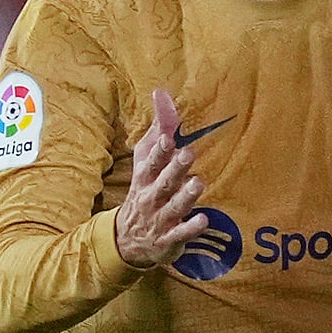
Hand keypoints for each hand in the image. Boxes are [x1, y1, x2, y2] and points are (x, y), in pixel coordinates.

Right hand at [111, 90, 210, 269]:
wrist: (128, 240)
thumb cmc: (144, 190)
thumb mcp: (146, 159)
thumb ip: (159, 128)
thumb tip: (161, 93)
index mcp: (145, 177)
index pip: (151, 162)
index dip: (159, 151)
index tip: (168, 138)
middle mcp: (152, 196)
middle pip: (163, 182)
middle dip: (174, 169)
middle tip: (188, 154)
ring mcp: (160, 219)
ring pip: (174, 206)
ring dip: (186, 196)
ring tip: (198, 183)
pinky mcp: (169, 239)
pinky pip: (181, 234)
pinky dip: (191, 228)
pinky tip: (204, 220)